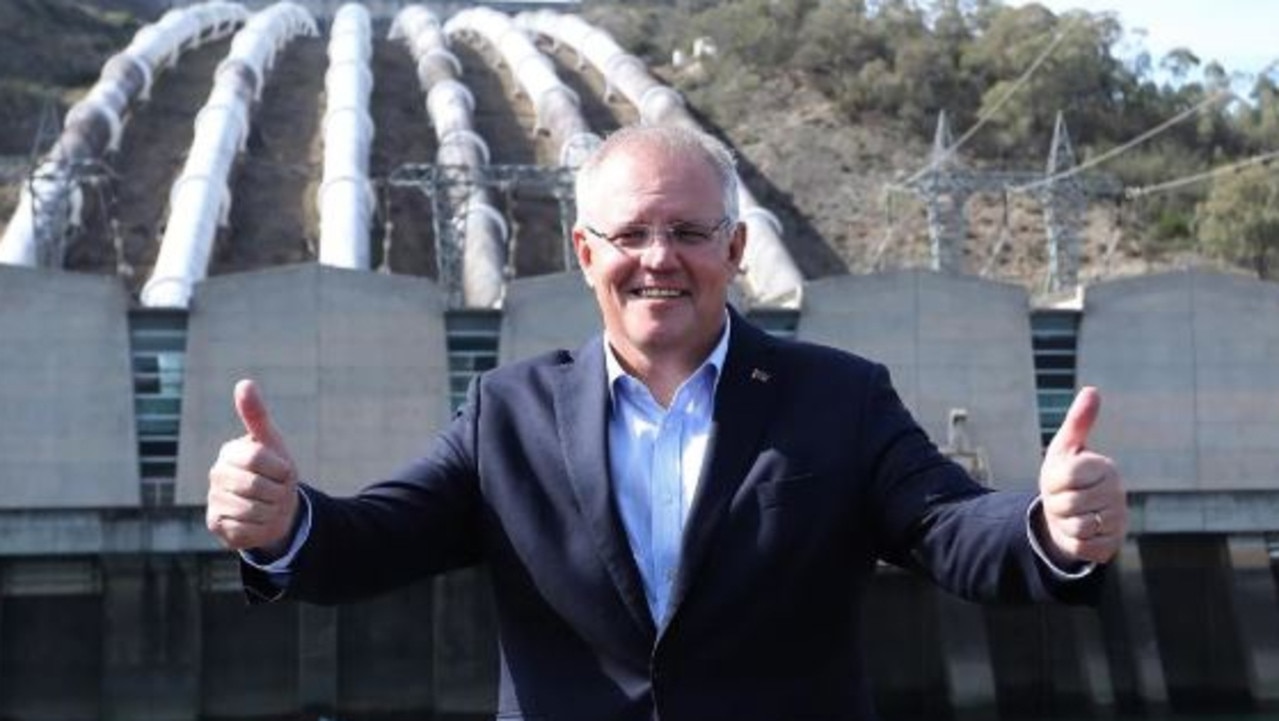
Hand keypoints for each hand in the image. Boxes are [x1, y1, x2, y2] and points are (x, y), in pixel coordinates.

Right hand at [206, 379, 299, 555]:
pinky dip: (262, 527)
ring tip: (269, 505)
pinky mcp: (216, 525)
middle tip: (277, 491)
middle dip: (278, 492)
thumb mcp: (273, 443)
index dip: (280, 468)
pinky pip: (247, 529)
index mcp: (230, 452)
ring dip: (272, 510)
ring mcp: (213, 500)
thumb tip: (244, 383)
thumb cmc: (276, 472)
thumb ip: (257, 415)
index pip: (257, 458)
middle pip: (256, 486)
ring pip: (253, 510)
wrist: (277, 509)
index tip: (283, 471)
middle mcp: (216, 475)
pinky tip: (258, 521)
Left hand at [1038, 386, 1126, 564]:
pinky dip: (1071, 542)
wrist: (1068, 515)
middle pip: (1069, 504)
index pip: (1069, 476)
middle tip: (1062, 500)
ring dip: (1062, 524)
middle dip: (1055, 504)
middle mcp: (1118, 494)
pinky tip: (1079, 532)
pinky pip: (1081, 547)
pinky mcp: (1112, 545)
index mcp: (1106, 468)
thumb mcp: (1064, 449)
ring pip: (1074, 527)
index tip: (1059, 480)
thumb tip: (1092, 390)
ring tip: (1070, 515)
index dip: (1053, 481)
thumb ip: (1078, 422)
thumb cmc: (1064, 478)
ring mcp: (1118, 520)